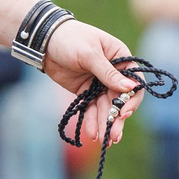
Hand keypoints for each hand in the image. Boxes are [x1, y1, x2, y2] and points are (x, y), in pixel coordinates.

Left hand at [40, 20, 139, 141]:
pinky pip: (91, 108)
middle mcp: (113, 72)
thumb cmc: (70, 38)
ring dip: (105, 123)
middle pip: (120, 99)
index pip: (134, 81)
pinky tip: (92, 133)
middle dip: (116, 118)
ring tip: (103, 140)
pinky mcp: (85, 91)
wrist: (44, 40)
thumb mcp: (89, 54)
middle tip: (114, 135)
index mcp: (121, 57)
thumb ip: (108, 73)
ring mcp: (99, 83)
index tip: (124, 113)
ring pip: (106, 107)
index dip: (131, 99)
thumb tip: (130, 87)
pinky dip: (91, 120)